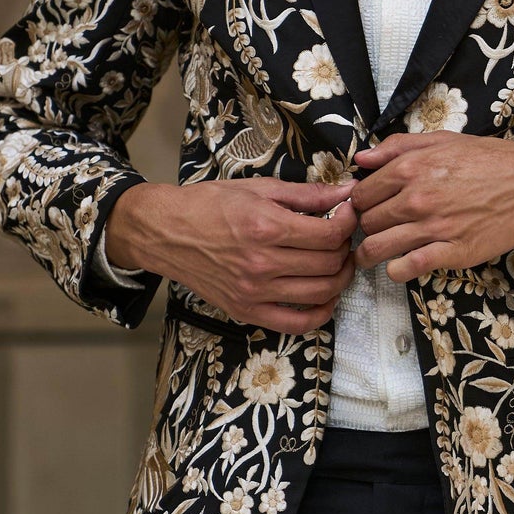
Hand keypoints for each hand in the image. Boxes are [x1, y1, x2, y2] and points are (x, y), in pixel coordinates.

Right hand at [104, 178, 357, 333]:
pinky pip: (296, 324)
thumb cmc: (207, 205)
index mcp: (266, 227)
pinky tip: (326, 298)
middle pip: (328, 264)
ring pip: (320, 293)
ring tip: (338, 264)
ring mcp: (253, 291)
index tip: (349, 214)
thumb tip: (346, 193)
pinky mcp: (246, 310)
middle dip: (345, 249)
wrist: (164, 232)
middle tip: (342, 238)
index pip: (329, 234)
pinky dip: (320, 314)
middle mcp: (261, 263)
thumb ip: (306, 194)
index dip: (349, 223)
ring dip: (340, 279)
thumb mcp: (257, 189)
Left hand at [350, 134, 513, 282]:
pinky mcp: (453, 252)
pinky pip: (408, 268)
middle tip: (375, 230)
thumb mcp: (443, 140)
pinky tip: (399, 266)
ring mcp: (434, 227)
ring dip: (370, 254)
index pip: (362, 193)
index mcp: (411, 168)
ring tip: (373, 255)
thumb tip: (362, 158)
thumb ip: (398, 146)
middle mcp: (418, 198)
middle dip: (366, 227)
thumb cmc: (492, 159)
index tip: (367, 209)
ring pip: (379, 248)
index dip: (360, 203)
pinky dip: (396, 270)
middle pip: (367, 221)